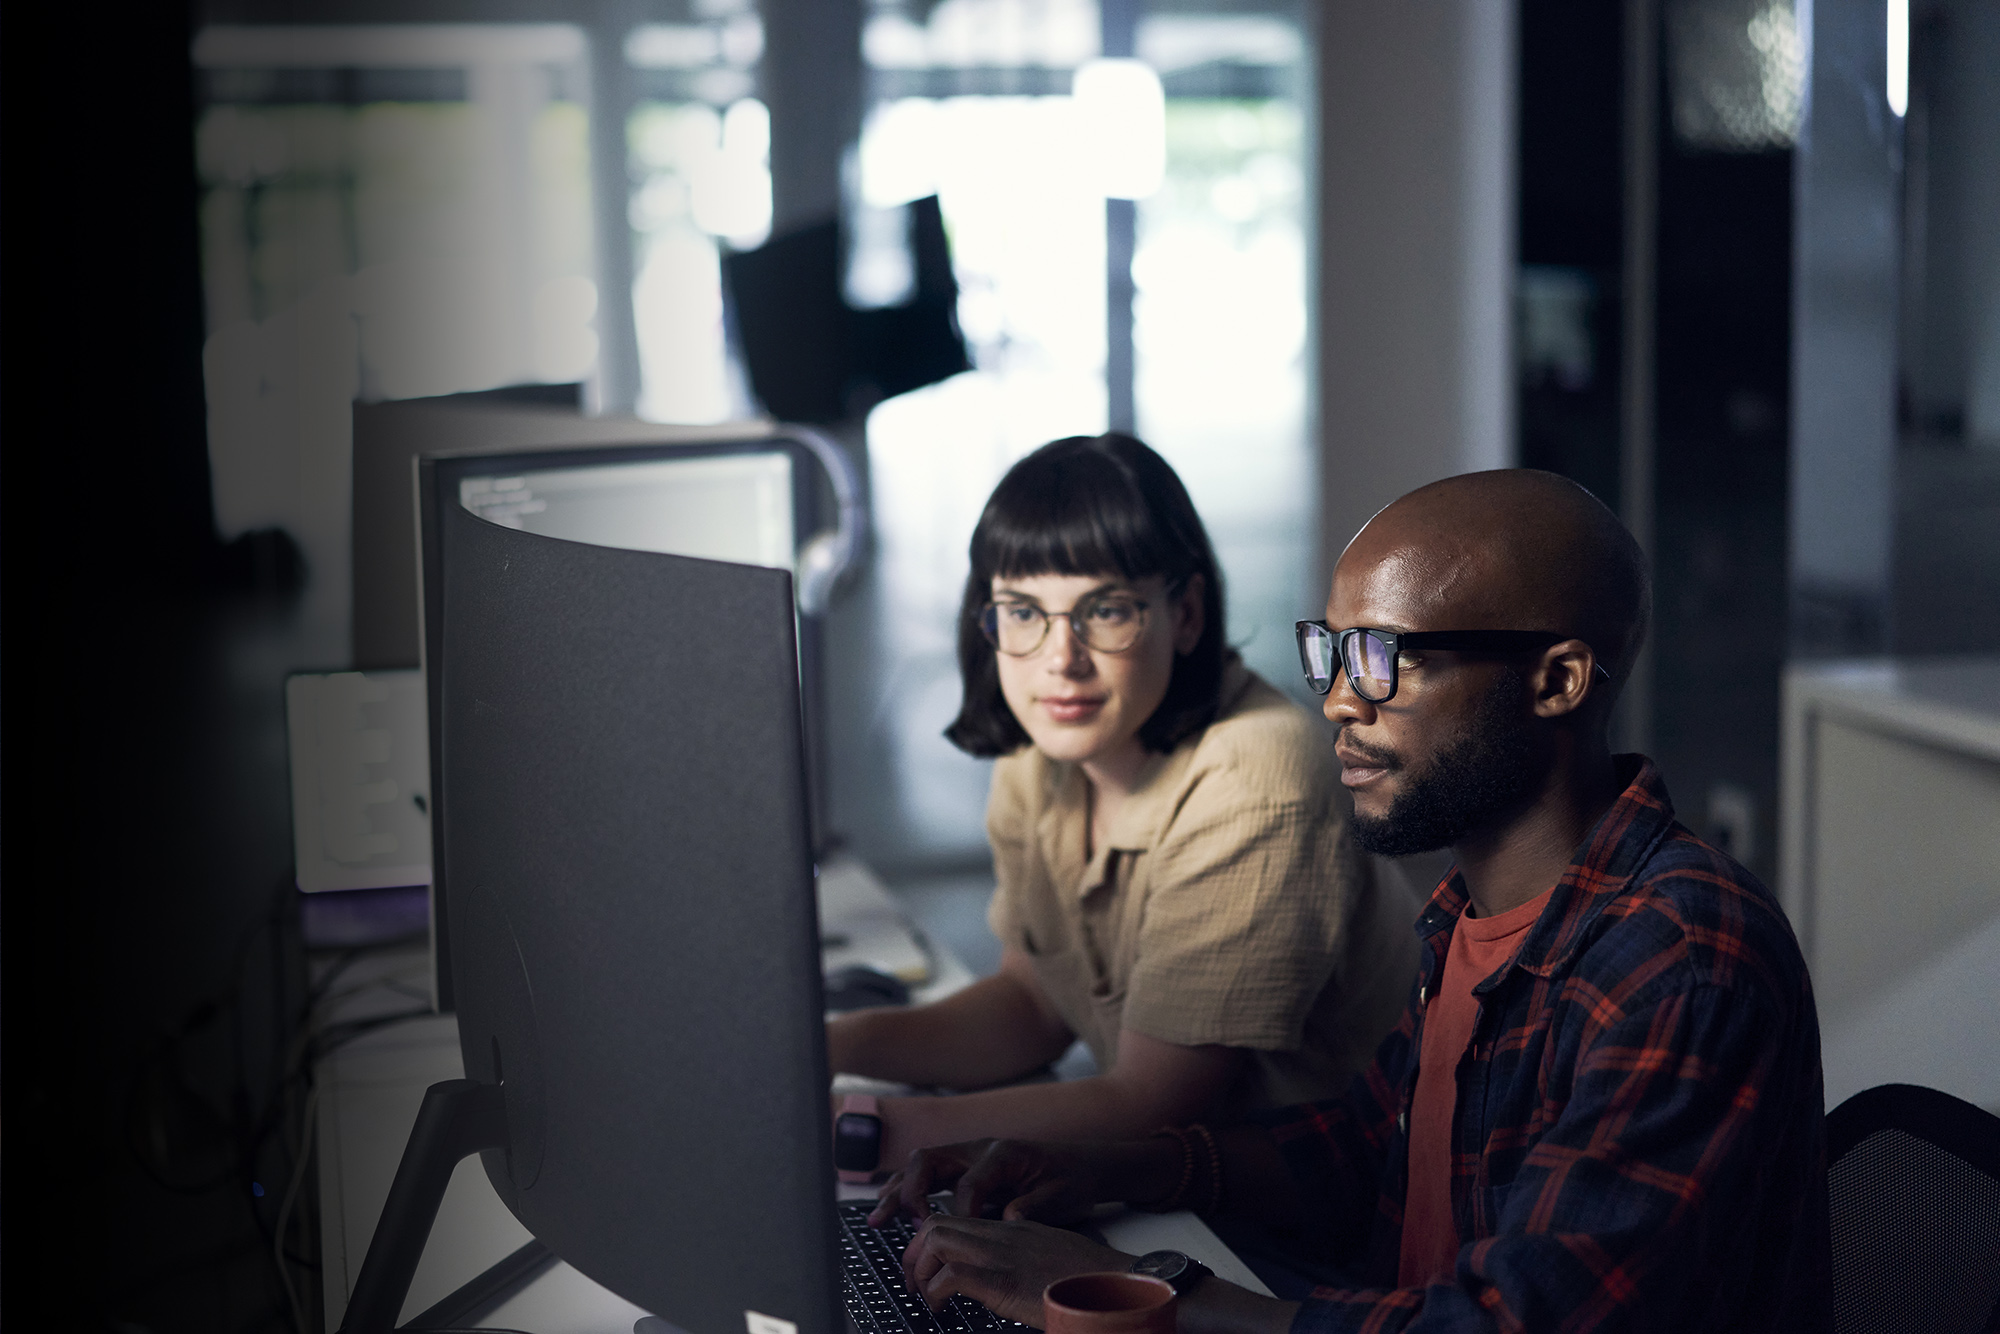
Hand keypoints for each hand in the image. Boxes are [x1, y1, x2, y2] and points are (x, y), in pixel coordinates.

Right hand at [870, 1139, 1110, 1226]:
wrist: (1086, 1163)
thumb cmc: (1073, 1180)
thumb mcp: (1061, 1196)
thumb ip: (1032, 1207)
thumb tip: (1007, 1218)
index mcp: (1003, 1154)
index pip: (968, 1184)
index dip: (958, 1213)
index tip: (956, 1239)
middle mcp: (979, 1150)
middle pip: (930, 1162)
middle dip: (910, 1192)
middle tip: (897, 1221)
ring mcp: (969, 1156)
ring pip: (922, 1167)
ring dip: (898, 1191)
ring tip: (877, 1219)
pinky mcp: (965, 1167)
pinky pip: (929, 1175)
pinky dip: (908, 1191)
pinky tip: (892, 1209)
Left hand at [902, 1214, 1132, 1325]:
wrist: (1118, 1283)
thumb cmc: (1091, 1279)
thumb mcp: (1049, 1258)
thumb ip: (1023, 1259)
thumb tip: (1004, 1279)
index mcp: (1014, 1228)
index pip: (957, 1219)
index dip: (930, 1241)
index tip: (926, 1267)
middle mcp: (1003, 1234)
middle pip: (937, 1223)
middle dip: (914, 1252)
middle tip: (914, 1283)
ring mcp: (1003, 1254)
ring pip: (937, 1239)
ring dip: (920, 1268)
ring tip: (923, 1295)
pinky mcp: (1004, 1280)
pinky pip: (951, 1276)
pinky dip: (935, 1291)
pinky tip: (939, 1308)